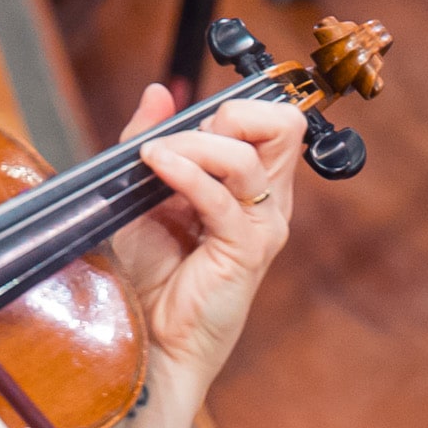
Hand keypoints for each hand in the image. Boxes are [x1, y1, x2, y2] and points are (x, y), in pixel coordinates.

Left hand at [108, 84, 303, 414]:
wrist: (150, 336)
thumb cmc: (153, 273)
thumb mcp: (143, 193)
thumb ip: (151, 139)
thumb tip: (159, 92)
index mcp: (253, 186)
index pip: (275, 121)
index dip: (236, 108)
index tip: (186, 125)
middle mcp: (268, 201)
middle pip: (284, 125)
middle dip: (228, 116)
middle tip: (181, 138)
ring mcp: (262, 225)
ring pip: (247, 155)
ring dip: (194, 145)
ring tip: (156, 157)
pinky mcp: (246, 250)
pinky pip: (222, 197)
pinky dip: (184, 172)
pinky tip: (155, 165)